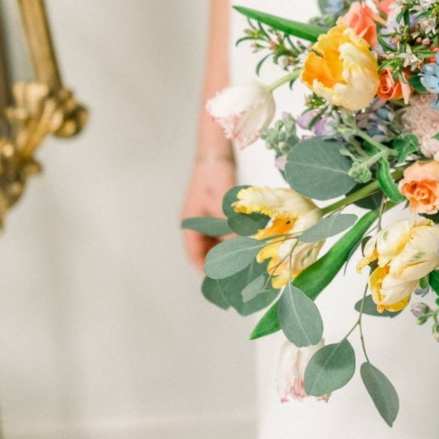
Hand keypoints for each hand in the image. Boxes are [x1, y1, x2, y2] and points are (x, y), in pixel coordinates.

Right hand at [181, 155, 236, 271]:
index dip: (206, 270)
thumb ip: (231, 230)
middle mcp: (197, 224)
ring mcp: (207, 217)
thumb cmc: (215, 179)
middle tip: (236, 276)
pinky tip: (247, 244)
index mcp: (191, 225)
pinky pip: (224, 232)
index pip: (195, 256)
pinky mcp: (218, 211)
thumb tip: (244, 251)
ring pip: (217, 242)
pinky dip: (234, 238)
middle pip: (206, 251)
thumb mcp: (224, 208)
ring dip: (229, 251)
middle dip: (220, 263)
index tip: (219, 284)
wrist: (218, 154)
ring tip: (244, 264)